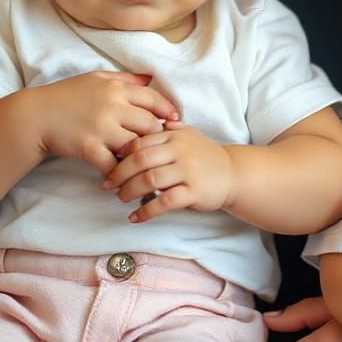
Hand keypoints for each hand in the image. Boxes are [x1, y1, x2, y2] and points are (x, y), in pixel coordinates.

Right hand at [29, 71, 177, 174]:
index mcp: (116, 88)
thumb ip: (126, 79)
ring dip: (140, 156)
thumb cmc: (66, 96)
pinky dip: (119, 173)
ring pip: (136, 146)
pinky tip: (121, 178)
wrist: (35, 116)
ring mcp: (101, 128)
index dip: (168, 111)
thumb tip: (151, 78)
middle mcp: (113, 106)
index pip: (153, 99)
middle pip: (150, 124)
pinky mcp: (89, 147)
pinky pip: (113, 164)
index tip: (176, 121)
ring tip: (145, 165)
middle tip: (161, 147)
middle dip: (157, 137)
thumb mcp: (97, 79)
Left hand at [106, 121, 235, 222]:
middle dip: (119, 174)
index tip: (109, 165)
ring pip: (149, 180)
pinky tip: (136, 217)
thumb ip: (165, 129)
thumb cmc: (205, 154)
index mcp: (173, 136)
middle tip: (108, 185)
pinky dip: (146, 211)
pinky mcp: (193, 192)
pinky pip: (164, 202)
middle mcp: (179, 151)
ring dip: (129, 191)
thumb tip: (136, 124)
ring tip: (121, 198)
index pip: (139, 142)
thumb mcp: (188, 134)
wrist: (233, 173)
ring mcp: (187, 171)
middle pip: (140, 160)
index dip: (120, 155)